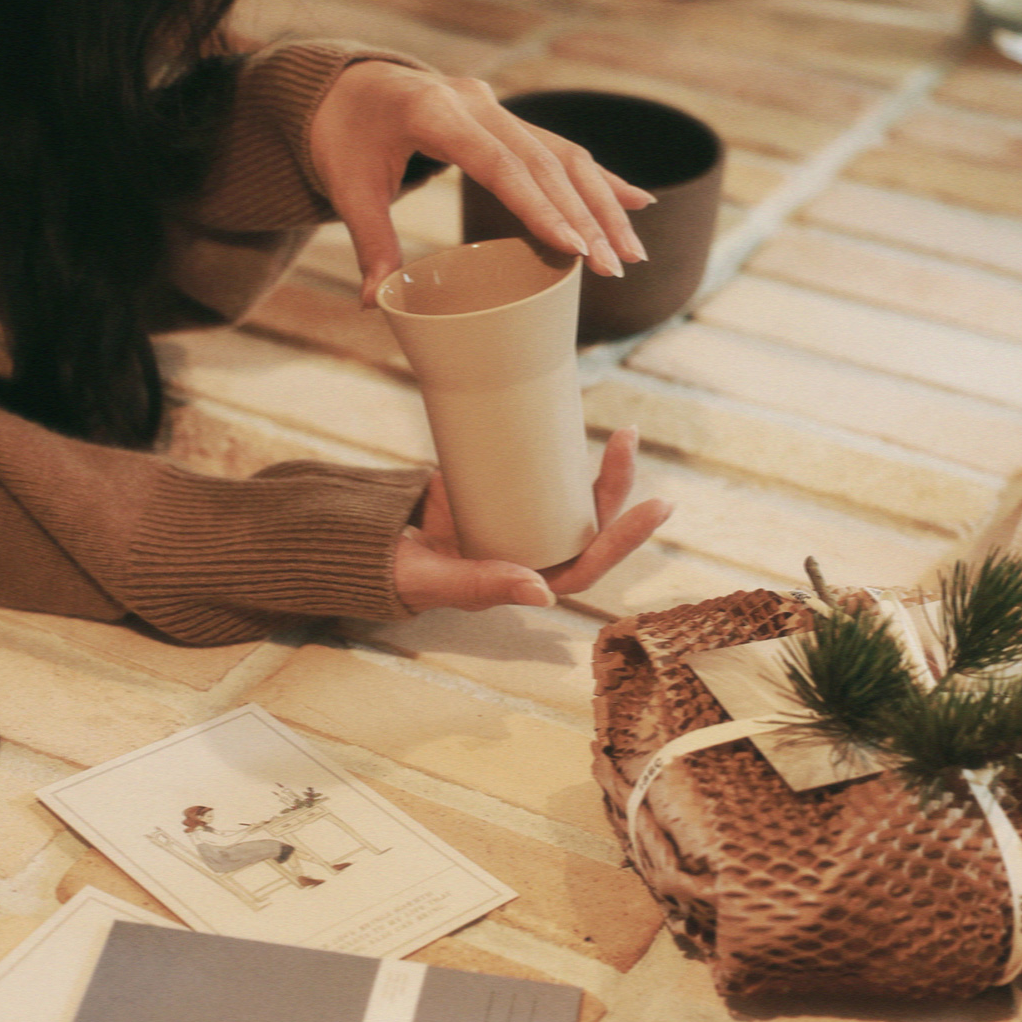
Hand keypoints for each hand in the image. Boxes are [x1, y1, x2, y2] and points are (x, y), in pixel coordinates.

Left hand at [308, 60, 652, 302]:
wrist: (346, 85)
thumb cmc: (344, 138)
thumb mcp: (349, 189)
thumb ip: (370, 244)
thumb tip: (375, 304)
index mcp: (432, 112)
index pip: (499, 164)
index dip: (540, 207)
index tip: (575, 247)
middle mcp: (475, 102)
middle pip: (544, 163)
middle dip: (585, 218)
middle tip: (615, 267)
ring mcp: (497, 107)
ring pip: (563, 155)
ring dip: (603, 204)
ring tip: (632, 252)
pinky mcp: (508, 117)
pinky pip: (561, 149)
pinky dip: (599, 179)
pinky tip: (638, 203)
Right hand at [392, 428, 671, 613]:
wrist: (368, 539)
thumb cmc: (401, 571)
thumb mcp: (436, 579)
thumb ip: (481, 586)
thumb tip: (544, 595)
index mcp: (525, 582)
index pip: (587, 565)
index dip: (623, 539)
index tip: (654, 505)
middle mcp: (532, 554)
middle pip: (590, 527)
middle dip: (618, 490)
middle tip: (629, 443)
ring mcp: (522, 523)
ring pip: (575, 501)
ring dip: (603, 473)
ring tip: (624, 434)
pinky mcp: (507, 493)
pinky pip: (545, 477)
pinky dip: (563, 455)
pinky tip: (577, 427)